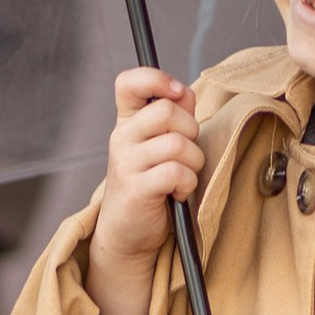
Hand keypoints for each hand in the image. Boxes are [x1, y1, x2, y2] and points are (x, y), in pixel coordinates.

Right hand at [86, 68, 201, 314]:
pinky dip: (187, 184)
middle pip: (167, 111)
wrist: (126, 236)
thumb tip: (187, 93)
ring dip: (194, 164)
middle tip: (186, 155)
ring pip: (178, 144)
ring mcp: (125, 163)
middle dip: (191, 132)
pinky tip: (177, 194)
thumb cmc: (148, 189)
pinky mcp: (136, 189)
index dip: (156, 78)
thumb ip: (172, 119)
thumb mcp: (158, 149)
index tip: (177, 93)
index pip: (129, 82)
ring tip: (182, 180)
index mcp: (126, 124)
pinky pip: (177, 172)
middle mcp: (120, 139)